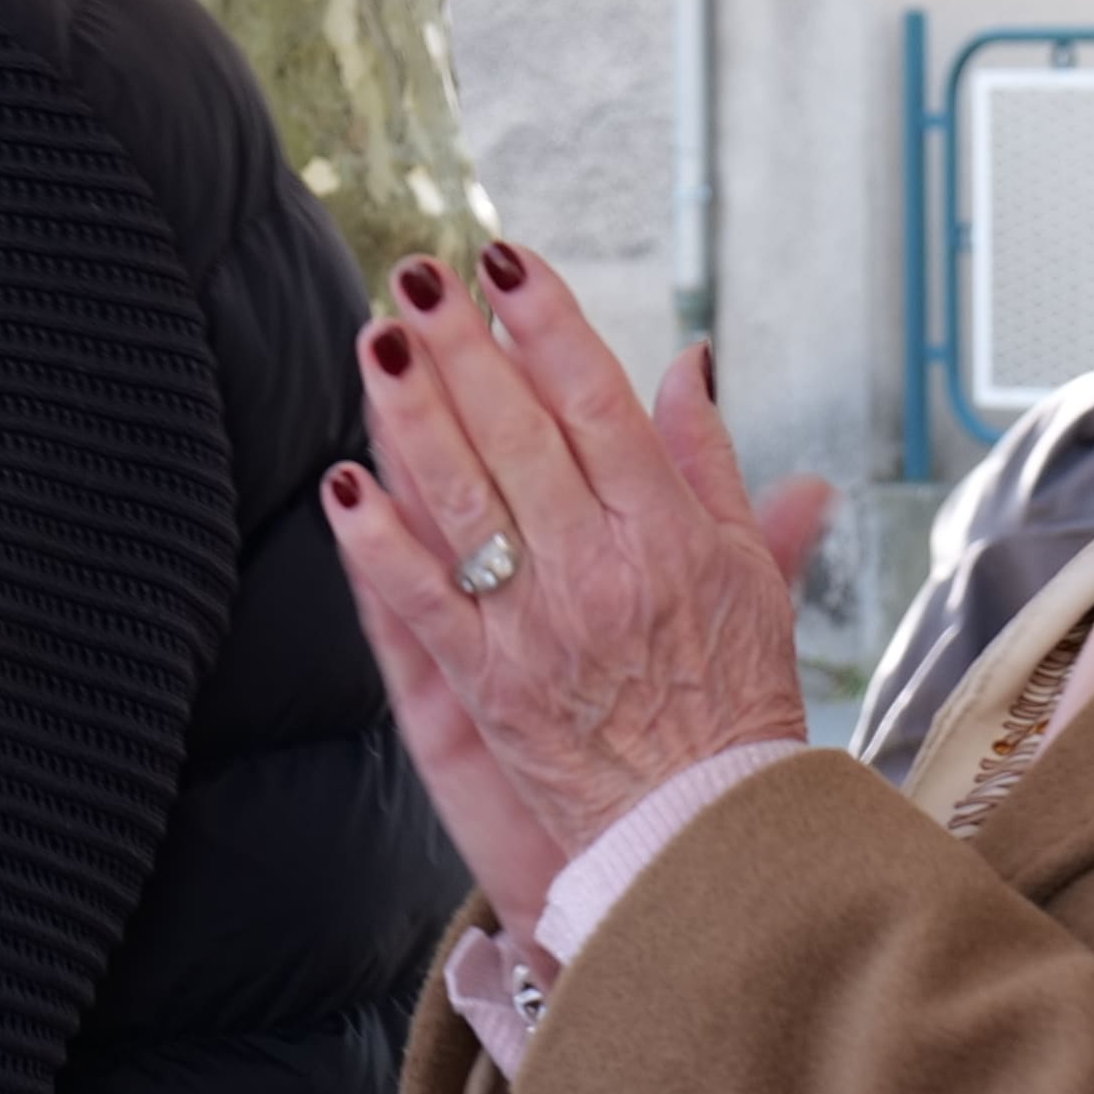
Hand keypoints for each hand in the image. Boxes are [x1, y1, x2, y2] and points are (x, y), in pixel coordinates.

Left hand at [324, 242, 826, 908]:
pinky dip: (378, 543)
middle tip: (416, 273)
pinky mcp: (485, 684)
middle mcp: (601, 568)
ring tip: (376, 339)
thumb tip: (687, 363)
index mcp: (669, 533)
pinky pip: (420, 601)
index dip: (548, 325)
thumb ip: (709, 463)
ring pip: (462, 499)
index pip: (599, 403)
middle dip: (464, 346)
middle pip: (519, 434)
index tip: (506, 261)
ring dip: (412, 414)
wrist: (702, 832)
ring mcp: (536, 625)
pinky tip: (342, 483)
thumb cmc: (733, 697)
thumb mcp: (750, 574)